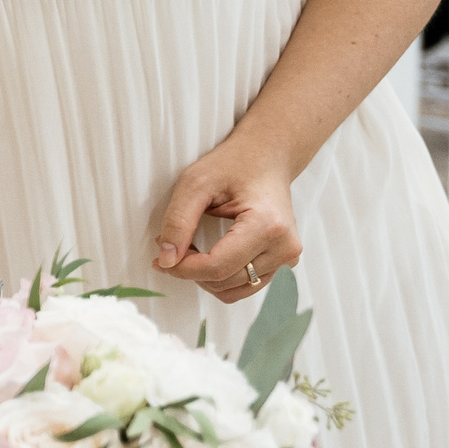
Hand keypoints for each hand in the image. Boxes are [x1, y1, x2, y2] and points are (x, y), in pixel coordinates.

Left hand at [152, 136, 301, 303]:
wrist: (267, 157)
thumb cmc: (233, 164)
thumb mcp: (195, 182)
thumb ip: (178, 220)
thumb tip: (166, 260)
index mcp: (268, 226)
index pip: (218, 267)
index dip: (183, 268)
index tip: (160, 257)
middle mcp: (285, 247)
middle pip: (225, 281)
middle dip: (190, 270)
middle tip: (170, 246)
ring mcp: (288, 257)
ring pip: (235, 290)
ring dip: (205, 277)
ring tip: (188, 249)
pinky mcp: (283, 263)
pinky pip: (246, 285)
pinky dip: (220, 278)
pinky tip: (206, 256)